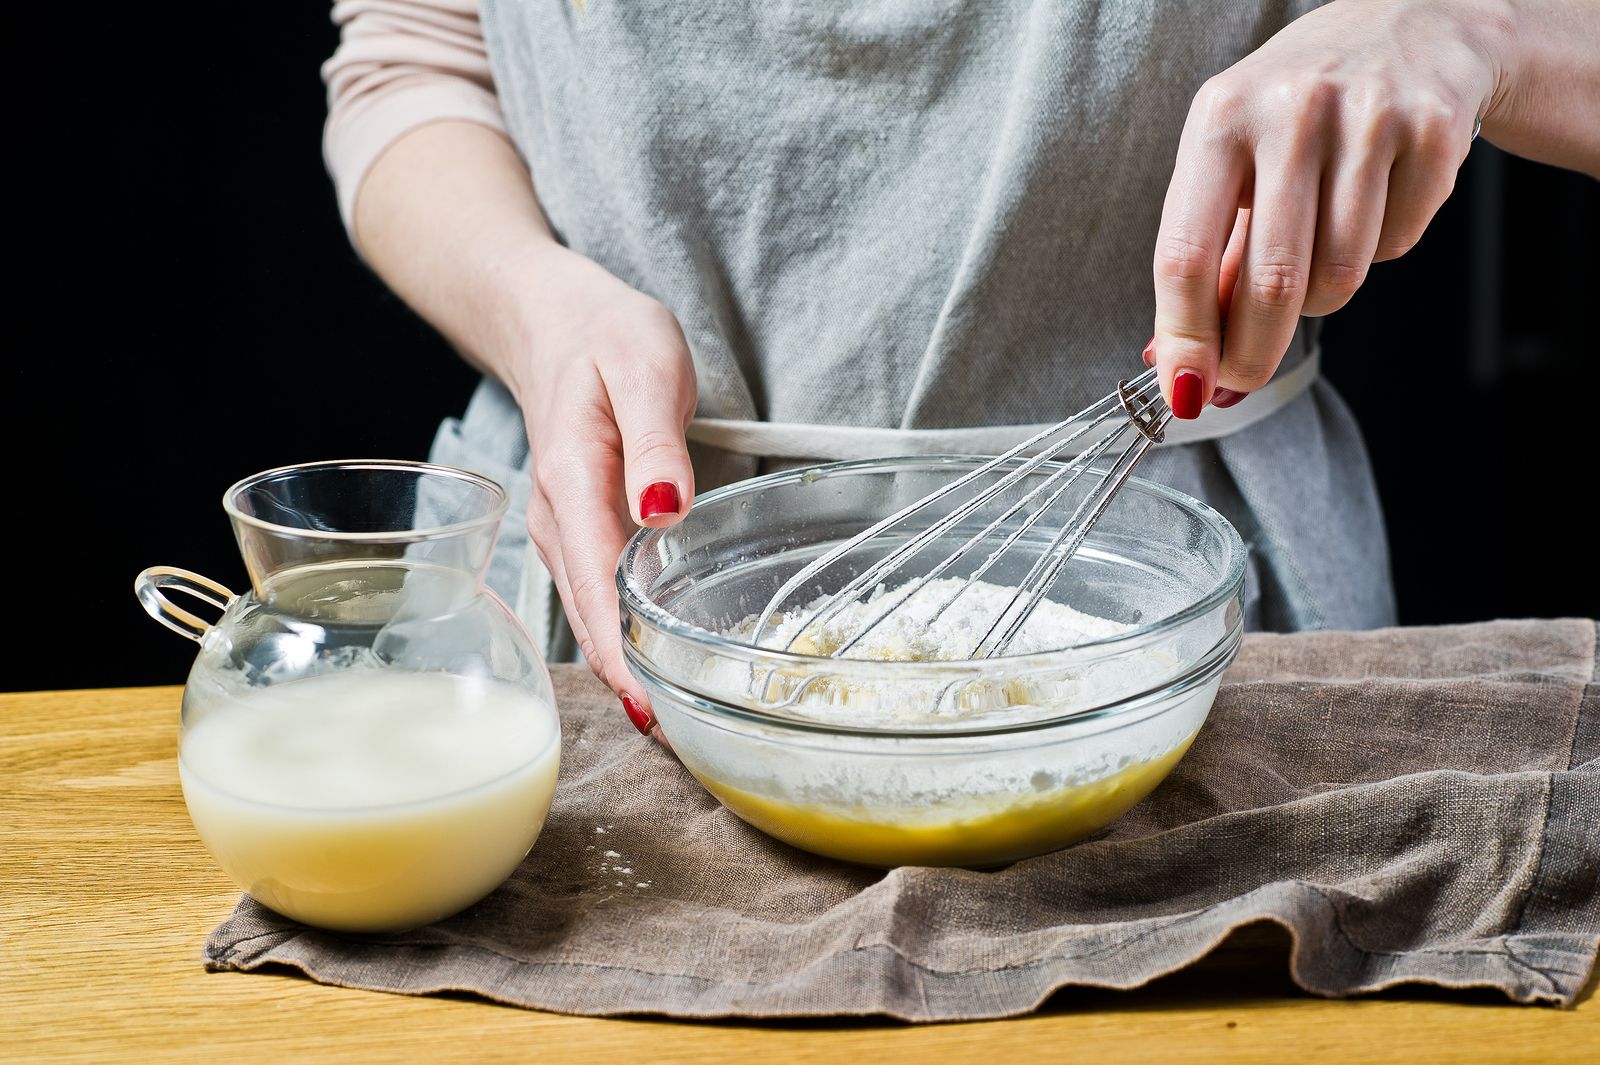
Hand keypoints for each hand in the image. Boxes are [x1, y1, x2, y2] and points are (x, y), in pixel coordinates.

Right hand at [499, 245, 696, 732]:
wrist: (554, 321)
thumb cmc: (607, 336)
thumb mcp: (646, 367)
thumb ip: (656, 443)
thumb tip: (665, 513)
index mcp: (571, 481)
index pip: (596, 587)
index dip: (622, 654)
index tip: (653, 711)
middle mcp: (555, 518)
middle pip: (589, 617)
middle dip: (629, 681)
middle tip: (684, 740)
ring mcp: (560, 530)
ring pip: (590, 614)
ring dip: (626, 666)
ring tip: (678, 720)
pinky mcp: (574, 532)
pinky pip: (595, 596)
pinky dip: (622, 636)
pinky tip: (655, 664)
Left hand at [1150, 0, 1505, 415]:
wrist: (1413, 23)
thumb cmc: (1297, 111)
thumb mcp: (1231, 159)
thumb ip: (1205, 258)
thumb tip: (1176, 360)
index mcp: (1218, 117)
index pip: (1183, 252)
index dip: (1185, 337)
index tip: (1184, 391)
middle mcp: (1290, 111)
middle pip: (1268, 282)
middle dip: (1252, 353)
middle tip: (1243, 378)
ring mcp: (1368, 117)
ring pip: (1336, 277)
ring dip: (1320, 295)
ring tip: (1317, 247)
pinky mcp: (1434, 131)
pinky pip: (1396, 248)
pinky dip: (1380, 252)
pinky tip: (1375, 203)